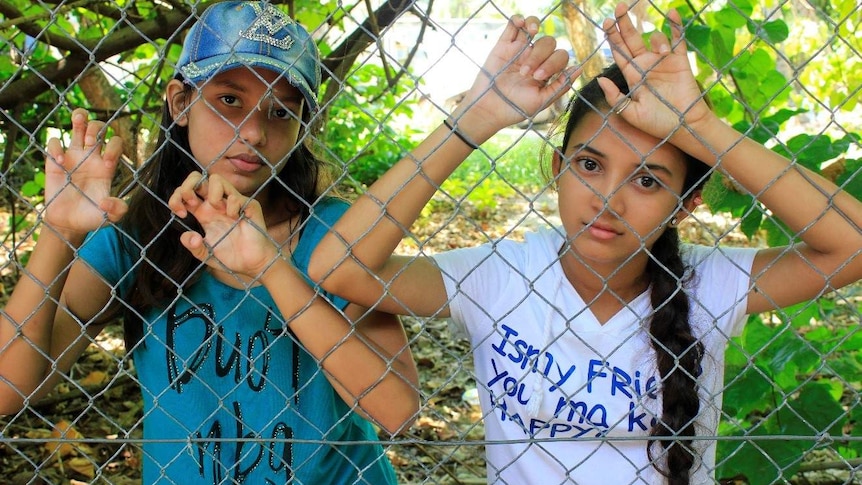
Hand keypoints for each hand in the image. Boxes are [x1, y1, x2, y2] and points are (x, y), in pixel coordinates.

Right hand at [43, 108, 126, 237]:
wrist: (68, 223)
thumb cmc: (91, 217)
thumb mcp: (109, 217)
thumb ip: (117, 210)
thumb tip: (108, 202)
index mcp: (107, 166)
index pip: (116, 143)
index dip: (114, 147)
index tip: (108, 164)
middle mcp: (91, 157)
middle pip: (98, 127)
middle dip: (97, 128)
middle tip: (92, 142)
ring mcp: (73, 156)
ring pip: (78, 125)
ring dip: (80, 119)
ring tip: (79, 127)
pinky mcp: (54, 161)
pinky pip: (54, 141)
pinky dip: (56, 146)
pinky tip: (59, 162)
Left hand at [169, 172, 277, 278]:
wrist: (252, 264)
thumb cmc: (231, 257)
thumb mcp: (205, 254)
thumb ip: (192, 246)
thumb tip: (188, 236)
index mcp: (204, 212)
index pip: (185, 192)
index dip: (177, 197)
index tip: (181, 214)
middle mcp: (216, 204)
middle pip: (197, 178)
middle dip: (188, 186)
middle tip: (192, 204)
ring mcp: (232, 203)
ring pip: (216, 179)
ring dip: (212, 194)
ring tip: (217, 210)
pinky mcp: (248, 206)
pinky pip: (236, 197)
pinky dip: (231, 207)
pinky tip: (235, 219)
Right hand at [456, 15, 575, 134]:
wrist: (489, 109)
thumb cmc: (516, 108)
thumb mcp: (542, 101)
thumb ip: (560, 85)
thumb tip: (580, 68)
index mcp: (546, 70)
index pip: (560, 56)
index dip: (553, 63)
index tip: (537, 77)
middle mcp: (535, 58)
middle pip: (548, 43)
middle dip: (539, 56)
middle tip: (525, 73)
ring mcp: (519, 50)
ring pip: (533, 27)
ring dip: (534, 25)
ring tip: (531, 31)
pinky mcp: (503, 45)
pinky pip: (513, 25)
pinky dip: (518, 19)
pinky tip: (520, 23)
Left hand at [601, 3, 714, 137]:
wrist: (683, 127)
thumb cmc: (656, 123)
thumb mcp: (631, 113)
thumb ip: (615, 98)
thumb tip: (600, 80)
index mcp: (633, 75)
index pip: (619, 52)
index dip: (613, 38)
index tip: (606, 22)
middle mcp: (646, 65)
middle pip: (632, 39)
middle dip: (624, 24)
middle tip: (618, 8)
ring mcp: (663, 61)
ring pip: (654, 39)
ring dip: (656, 40)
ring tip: (662, 52)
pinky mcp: (680, 61)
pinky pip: (677, 40)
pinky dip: (675, 26)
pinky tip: (671, 13)